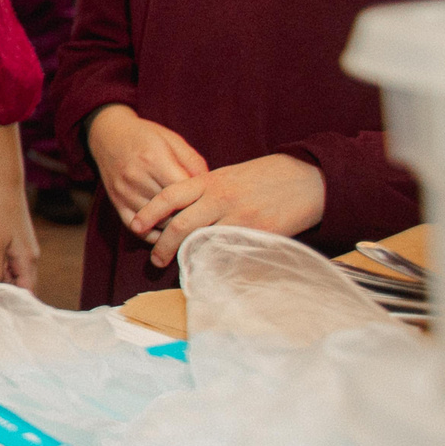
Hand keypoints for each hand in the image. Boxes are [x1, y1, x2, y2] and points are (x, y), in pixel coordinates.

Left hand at [0, 179, 39, 288]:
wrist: (0, 181)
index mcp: (28, 261)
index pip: (26, 295)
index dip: (12, 306)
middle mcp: (28, 258)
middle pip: (19, 288)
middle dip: (3, 297)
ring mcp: (20, 250)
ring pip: (11, 277)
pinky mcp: (10, 242)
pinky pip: (4, 265)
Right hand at [85, 105, 206, 233]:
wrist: (107, 135)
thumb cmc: (146, 136)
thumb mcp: (174, 140)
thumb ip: (194, 164)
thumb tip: (209, 190)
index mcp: (154, 159)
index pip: (182, 191)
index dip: (200, 201)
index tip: (213, 206)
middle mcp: (136, 177)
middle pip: (170, 209)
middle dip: (190, 217)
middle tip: (206, 222)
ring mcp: (124, 192)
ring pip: (155, 222)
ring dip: (174, 229)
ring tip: (191, 229)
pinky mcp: (116, 202)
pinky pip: (137, 228)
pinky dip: (154, 235)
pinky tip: (168, 233)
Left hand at [128, 153, 324, 266]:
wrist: (308, 178)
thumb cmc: (266, 176)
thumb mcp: (229, 176)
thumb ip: (205, 191)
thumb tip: (181, 211)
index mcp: (210, 181)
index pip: (170, 196)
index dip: (149, 212)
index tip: (135, 226)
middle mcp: (221, 198)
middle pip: (181, 226)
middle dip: (162, 246)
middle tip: (155, 260)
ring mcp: (240, 217)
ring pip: (203, 242)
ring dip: (186, 257)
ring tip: (178, 268)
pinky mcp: (259, 234)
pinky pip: (230, 252)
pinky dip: (215, 262)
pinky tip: (208, 270)